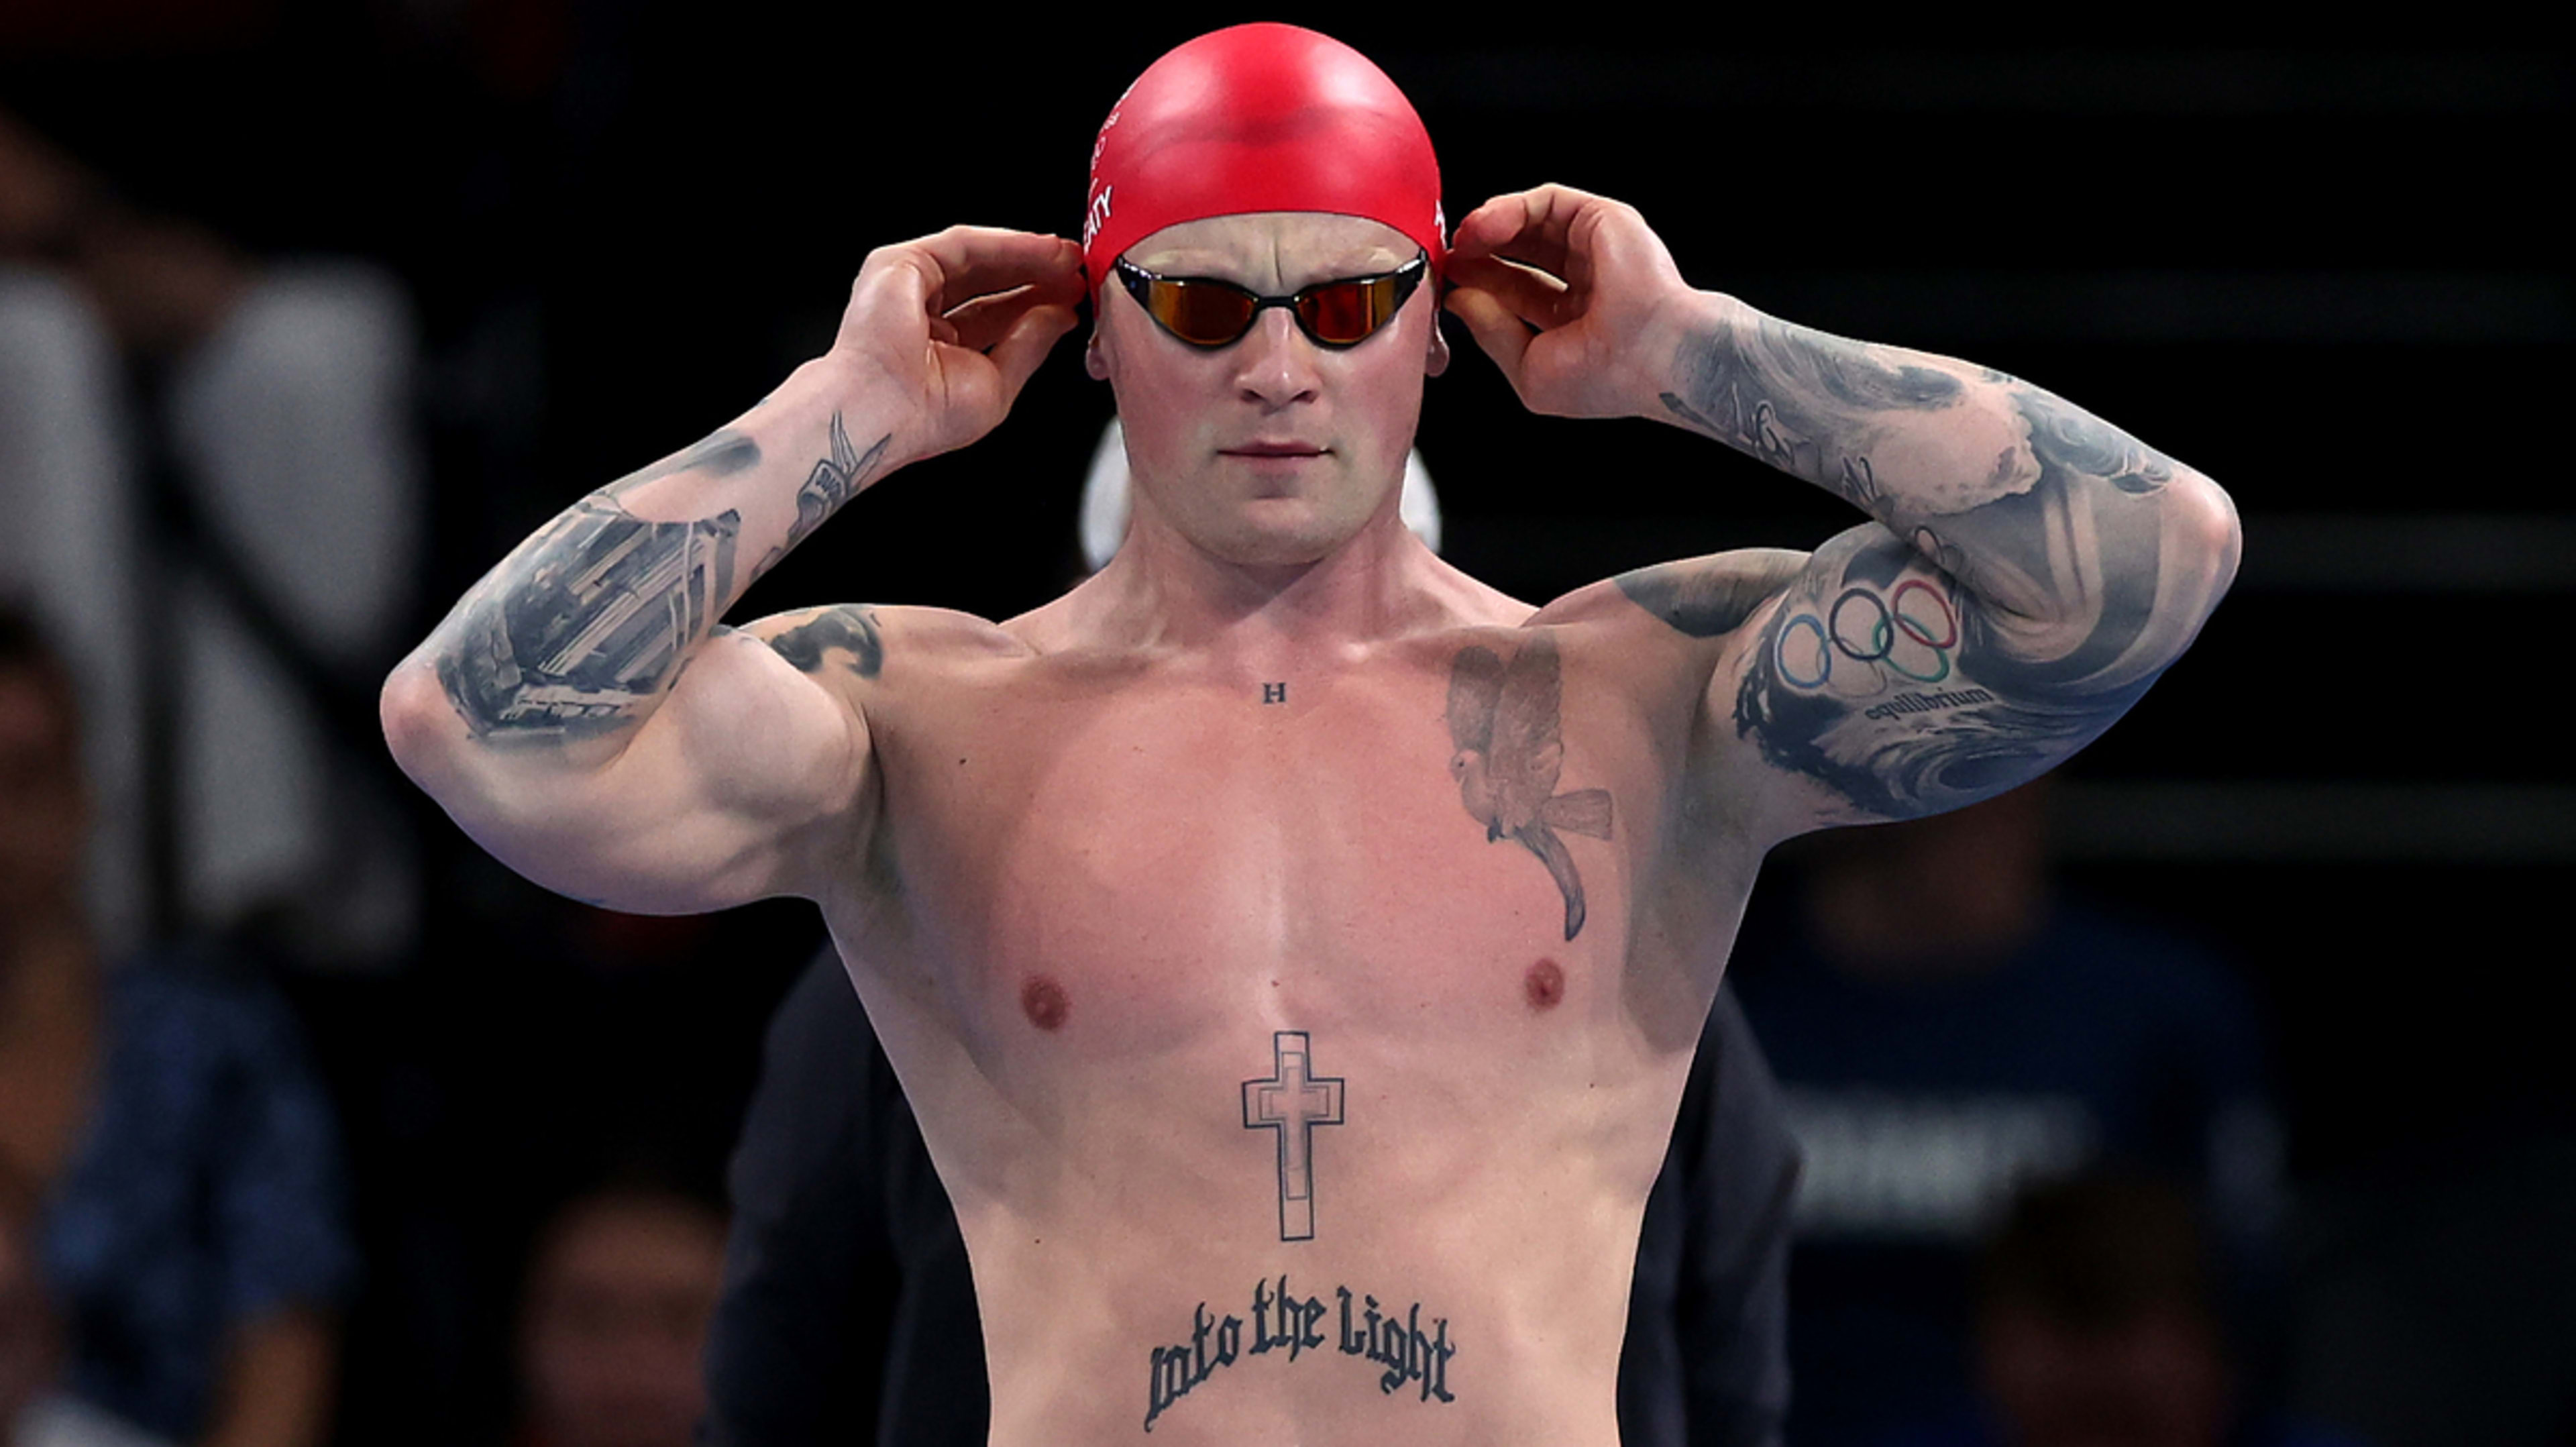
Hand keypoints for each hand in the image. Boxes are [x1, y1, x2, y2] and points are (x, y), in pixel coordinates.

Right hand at [830, 226, 1086, 461]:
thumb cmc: (925, 414)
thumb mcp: (998, 381)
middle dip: (1035, 274)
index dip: (1035, 303)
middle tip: (1076, 271)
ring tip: (1068, 258)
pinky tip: (1041, 250)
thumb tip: (1061, 316)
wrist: (881, 409)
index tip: (1072, 297)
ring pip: (978, 259)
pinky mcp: (901, 263)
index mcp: (939, 348)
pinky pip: (964, 245)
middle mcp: (921, 314)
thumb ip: (1029, 343)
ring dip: (1027, 255)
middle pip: (988, 282)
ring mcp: (908, 286)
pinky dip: (1006, 245)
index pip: (994, 314)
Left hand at [1443, 185, 1696, 420]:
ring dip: (1488, 227)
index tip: (1451, 284)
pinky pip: (1546, 201)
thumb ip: (1492, 332)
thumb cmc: (1609, 376)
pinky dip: (1509, 209)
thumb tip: (1460, 301)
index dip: (1482, 284)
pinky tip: (1484, 227)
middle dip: (1481, 252)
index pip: (1519, 290)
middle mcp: (1588, 280)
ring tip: (1462, 243)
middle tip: (1450, 259)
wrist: (1656, 355)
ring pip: (1532, 222)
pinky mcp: (1601, 219)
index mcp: (1576, 320)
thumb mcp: (1529, 367)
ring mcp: (1596, 248)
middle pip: (1523, 251)